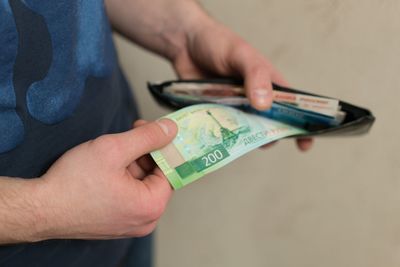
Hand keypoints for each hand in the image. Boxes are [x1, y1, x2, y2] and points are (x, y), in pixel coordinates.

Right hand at [33, 119, 176, 240]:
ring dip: (131, 164)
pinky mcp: (118, 221)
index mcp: (151, 206)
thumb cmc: (72, 183)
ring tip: (110, 154)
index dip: (162, 145)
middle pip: (156, 176)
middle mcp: (145, 220)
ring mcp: (131, 223)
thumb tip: (170, 129)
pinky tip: (106, 168)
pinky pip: (130, 194)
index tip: (152, 130)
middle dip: (144, 153)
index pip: (171, 169)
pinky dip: (123, 177)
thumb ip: (147, 137)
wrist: (39, 208)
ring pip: (142, 183)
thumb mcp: (114, 149)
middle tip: (129, 135)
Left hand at [172, 18, 312, 150]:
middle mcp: (253, 99)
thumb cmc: (218, 42)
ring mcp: (234, 107)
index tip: (305, 144)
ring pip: (244, 131)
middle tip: (262, 143)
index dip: (300, 125)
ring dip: (243, 140)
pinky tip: (217, 141)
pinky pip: (221, 129)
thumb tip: (265, 105)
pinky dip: (221, 136)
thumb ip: (255, 76)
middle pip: (268, 125)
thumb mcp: (241, 55)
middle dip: (269, 136)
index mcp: (268, 84)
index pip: (291, 107)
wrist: (184, 43)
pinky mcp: (215, 112)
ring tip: (238, 142)